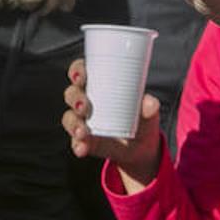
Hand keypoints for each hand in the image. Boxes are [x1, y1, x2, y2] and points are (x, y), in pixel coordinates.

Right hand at [61, 59, 162, 192]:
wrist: (141, 147)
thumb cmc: (141, 118)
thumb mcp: (148, 111)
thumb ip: (149, 106)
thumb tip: (150, 103)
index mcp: (99, 85)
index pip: (81, 71)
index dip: (77, 71)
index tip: (80, 76)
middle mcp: (86, 101)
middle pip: (72, 94)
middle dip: (75, 98)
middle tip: (84, 107)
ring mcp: (83, 121)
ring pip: (69, 118)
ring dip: (73, 123)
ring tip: (83, 132)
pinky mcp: (83, 140)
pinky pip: (75, 142)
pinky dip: (77, 145)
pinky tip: (82, 148)